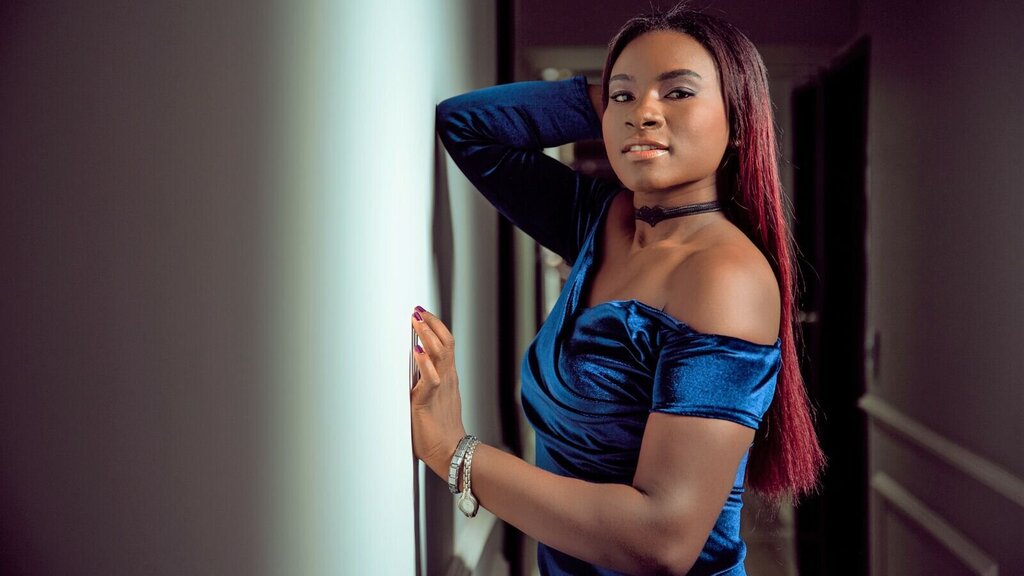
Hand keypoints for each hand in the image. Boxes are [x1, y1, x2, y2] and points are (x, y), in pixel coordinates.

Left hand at [410, 307, 466, 478]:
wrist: (451, 453)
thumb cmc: (439, 430)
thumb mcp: (433, 397)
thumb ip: (426, 381)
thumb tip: (413, 367)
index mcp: (448, 377)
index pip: (447, 343)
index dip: (436, 326)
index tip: (423, 313)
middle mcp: (448, 378)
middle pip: (446, 342)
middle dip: (431, 324)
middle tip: (418, 311)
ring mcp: (441, 388)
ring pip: (440, 354)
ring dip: (427, 335)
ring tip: (417, 321)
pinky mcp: (429, 401)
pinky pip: (431, 379)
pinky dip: (425, 363)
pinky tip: (417, 352)